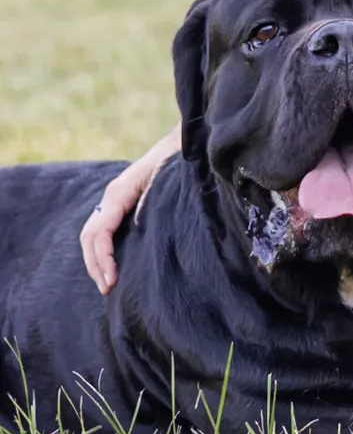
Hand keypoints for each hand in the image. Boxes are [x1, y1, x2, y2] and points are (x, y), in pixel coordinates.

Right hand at [79, 124, 180, 292]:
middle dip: (95, 264)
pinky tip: (111, 266)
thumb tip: (139, 225)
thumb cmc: (176, 160)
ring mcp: (114, 200)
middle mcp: (111, 197)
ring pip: (92, 235)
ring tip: (107, 284)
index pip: (100, 230)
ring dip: (96, 261)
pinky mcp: (121, 205)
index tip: (112, 279)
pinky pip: (103, 231)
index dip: (103, 257)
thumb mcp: (166, 178)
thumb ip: (152, 199)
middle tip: (107, 288)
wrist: (182, 144)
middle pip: (90, 236)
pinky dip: (101, 251)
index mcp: (119, 192)